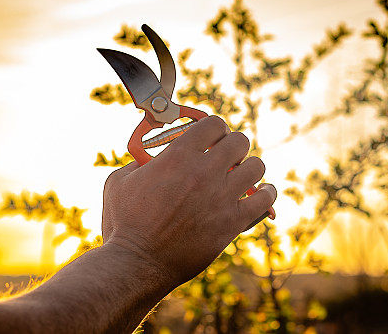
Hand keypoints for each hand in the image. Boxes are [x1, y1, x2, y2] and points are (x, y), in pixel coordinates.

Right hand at [100, 115, 275, 286]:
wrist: (136, 263)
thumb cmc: (124, 224)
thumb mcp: (119, 181)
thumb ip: (138, 162)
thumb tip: (149, 157)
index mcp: (178, 155)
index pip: (214, 123)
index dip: (216, 128)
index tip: (214, 137)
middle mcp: (204, 171)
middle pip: (240, 141)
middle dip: (235, 146)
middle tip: (229, 156)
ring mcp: (222, 196)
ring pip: (257, 166)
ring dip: (251, 168)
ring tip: (245, 174)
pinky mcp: (233, 221)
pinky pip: (264, 199)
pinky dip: (267, 193)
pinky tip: (264, 192)